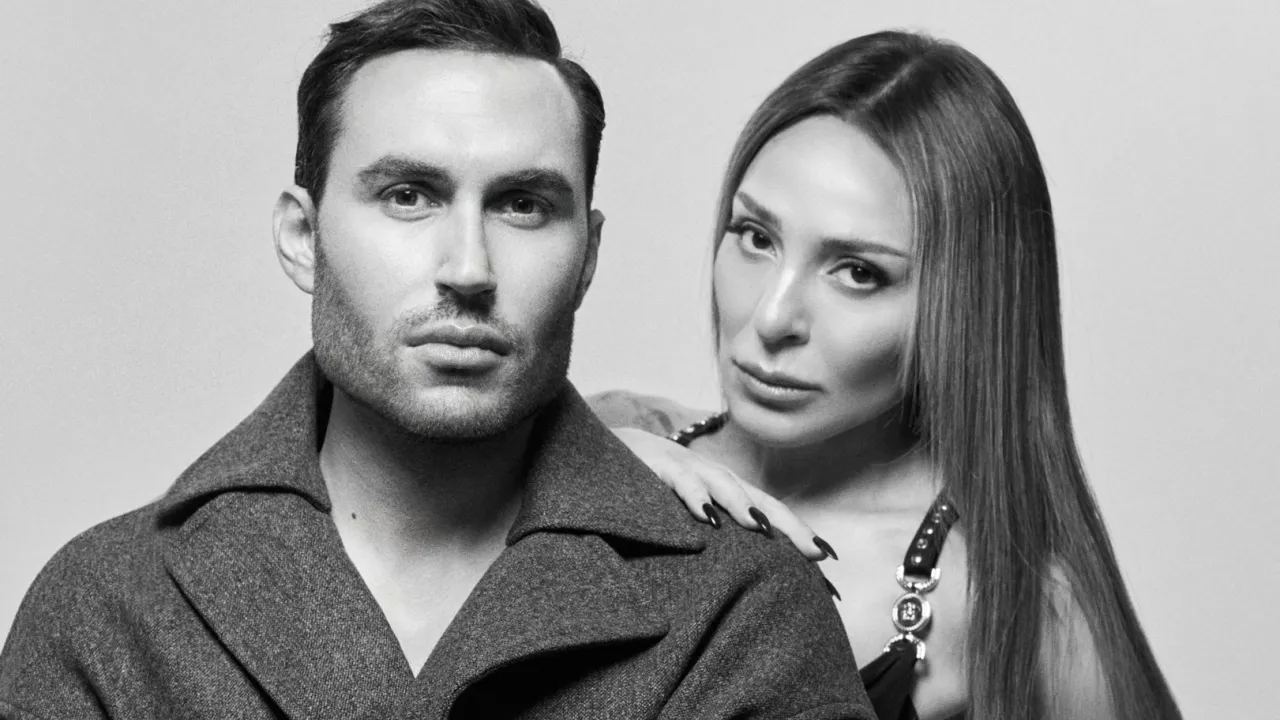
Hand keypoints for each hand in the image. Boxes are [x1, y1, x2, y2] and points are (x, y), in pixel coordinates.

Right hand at [611, 427, 833, 561]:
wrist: (611, 445)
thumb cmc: (658, 487)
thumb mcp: (690, 510)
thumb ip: (717, 535)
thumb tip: (749, 572)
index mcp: (729, 491)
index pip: (772, 512)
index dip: (800, 533)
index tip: (829, 560)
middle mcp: (717, 478)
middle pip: (761, 500)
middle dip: (789, 525)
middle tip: (815, 553)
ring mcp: (691, 469)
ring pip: (724, 486)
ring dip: (744, 505)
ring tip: (762, 527)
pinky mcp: (660, 466)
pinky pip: (681, 481)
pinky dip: (694, 495)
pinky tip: (704, 514)